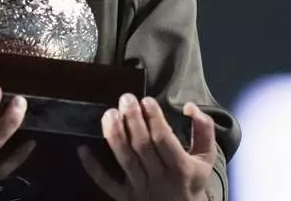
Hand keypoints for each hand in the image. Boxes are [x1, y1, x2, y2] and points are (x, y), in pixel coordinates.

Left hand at [77, 95, 216, 200]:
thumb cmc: (193, 181)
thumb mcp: (207, 158)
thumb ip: (204, 129)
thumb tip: (189, 106)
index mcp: (181, 168)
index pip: (164, 139)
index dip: (154, 118)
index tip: (146, 100)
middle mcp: (159, 178)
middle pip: (142, 146)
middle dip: (132, 119)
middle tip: (126, 99)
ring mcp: (140, 189)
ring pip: (124, 159)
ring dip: (114, 134)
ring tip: (109, 113)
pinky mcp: (124, 197)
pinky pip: (106, 182)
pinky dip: (92, 167)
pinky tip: (83, 148)